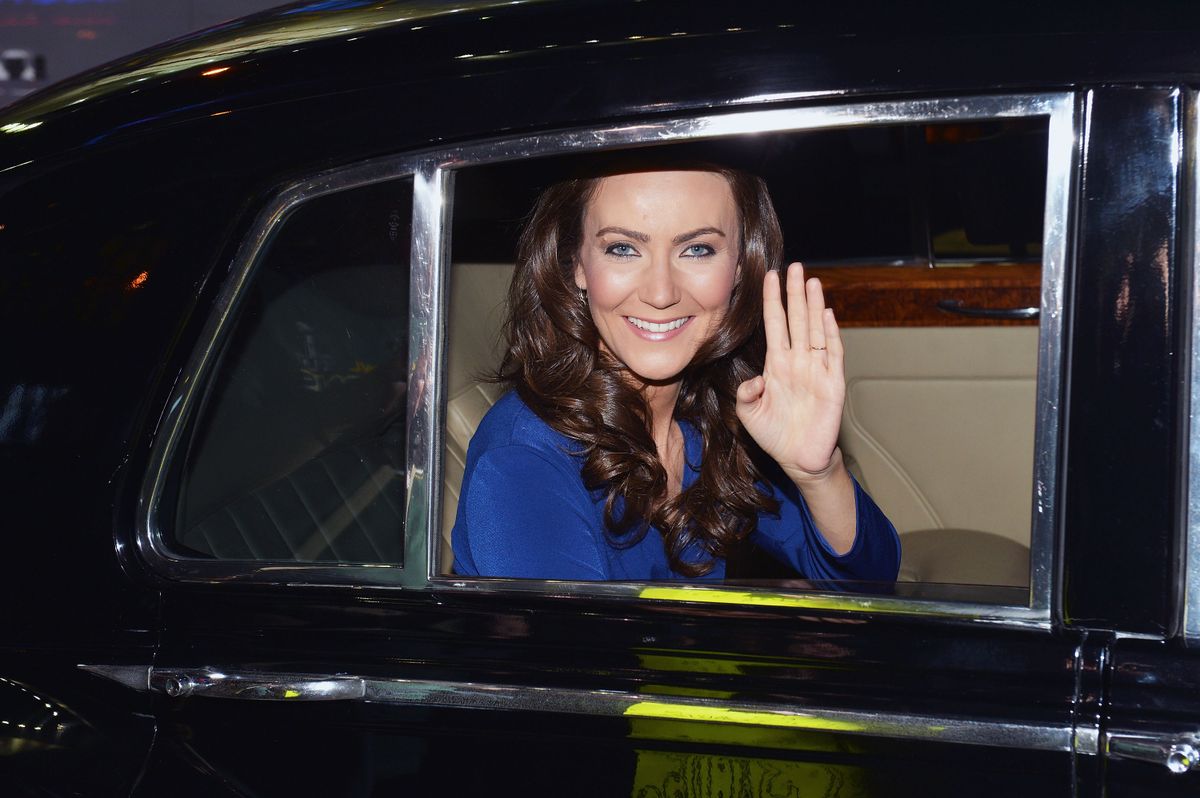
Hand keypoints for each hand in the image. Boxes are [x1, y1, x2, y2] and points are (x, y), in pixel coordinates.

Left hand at [736, 263, 844, 483]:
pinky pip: (833, 354)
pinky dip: (830, 334)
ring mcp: (816, 370)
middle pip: (797, 319)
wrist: (799, 459)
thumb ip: (746, 395)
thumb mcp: (749, 415)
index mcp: (777, 365)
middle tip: (794, 266)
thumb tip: (755, 380)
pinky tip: (826, 314)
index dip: (772, 301)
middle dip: (794, 293)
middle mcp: (798, 361)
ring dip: (813, 306)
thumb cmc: (774, 435)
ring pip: (815, 330)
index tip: (768, 276)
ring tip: (810, 281)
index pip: (775, 325)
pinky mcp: (833, 384)